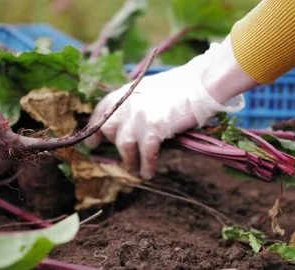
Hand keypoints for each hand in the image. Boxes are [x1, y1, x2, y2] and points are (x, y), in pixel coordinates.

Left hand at [85, 42, 244, 178]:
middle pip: (108, 129)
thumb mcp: (149, 89)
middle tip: (120, 158)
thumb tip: (127, 126)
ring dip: (129, 161)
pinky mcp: (154, 127)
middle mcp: (127, 102)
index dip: (94, 129)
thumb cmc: (180, 87)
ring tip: (135, 170)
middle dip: (112, 146)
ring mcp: (139, 115)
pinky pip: (145, 153)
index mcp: (125, 92)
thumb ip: (134, 103)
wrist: (201, 84)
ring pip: (123, 145)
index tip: (93, 142)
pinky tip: (149, 172)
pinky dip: (147, 165)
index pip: (101, 112)